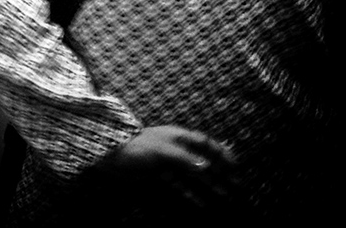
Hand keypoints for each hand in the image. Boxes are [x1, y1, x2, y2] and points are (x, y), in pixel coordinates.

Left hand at [86, 125, 242, 217]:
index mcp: (176, 137)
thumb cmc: (135, 148)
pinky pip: (180, 191)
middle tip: (237, 188)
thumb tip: (207, 168)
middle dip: (220, 175)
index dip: (220, 151)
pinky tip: (202, 208)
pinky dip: (192, 198)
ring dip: (210, 189)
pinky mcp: (159, 182)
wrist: (108, 160)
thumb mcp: (161, 150)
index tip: (236, 165)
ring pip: (194, 179)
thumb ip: (185, 159)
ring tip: (225, 200)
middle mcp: (174, 151)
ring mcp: (167, 167)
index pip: (203, 142)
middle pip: (201, 163)